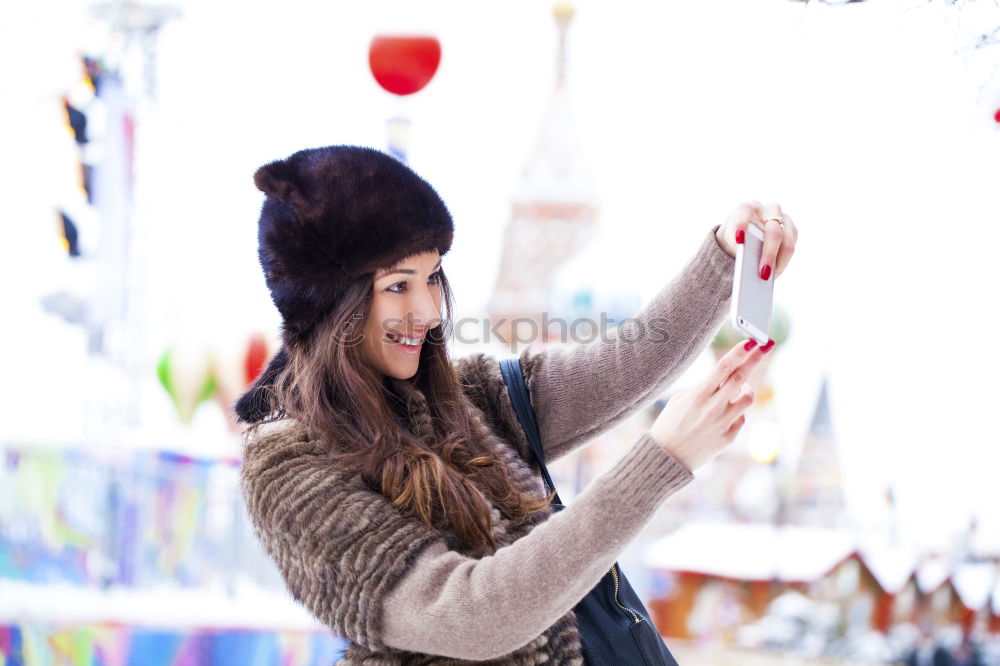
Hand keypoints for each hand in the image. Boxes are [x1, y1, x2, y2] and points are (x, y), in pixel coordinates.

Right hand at [649, 337, 770, 470]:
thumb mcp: (680, 400)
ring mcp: (722, 423)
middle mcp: (712, 408)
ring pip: (747, 399)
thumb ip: (704, 388)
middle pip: (741, 377)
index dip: (740, 352)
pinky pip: (740, 418)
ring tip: (737, 390)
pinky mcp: (728, 438)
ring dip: (746, 390)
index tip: (752, 341)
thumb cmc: (671, 424)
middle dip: (755, 359)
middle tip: (766, 345)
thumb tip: (729, 380)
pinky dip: (735, 413)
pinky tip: (721, 418)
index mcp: (698, 395)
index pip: (723, 367)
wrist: (666, 457)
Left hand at [715, 201, 797, 280]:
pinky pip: (791, 247)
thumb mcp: (728, 238)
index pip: (746, 211)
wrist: (744, 234)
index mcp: (748, 207)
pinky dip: (782, 262)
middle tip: (762, 274)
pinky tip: (774, 274)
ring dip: (779, 262)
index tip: (739, 240)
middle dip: (768, 254)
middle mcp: (769, 209)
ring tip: (769, 279)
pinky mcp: (792, 230)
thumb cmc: (734, 236)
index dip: (742, 225)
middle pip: (773, 231)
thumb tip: (747, 268)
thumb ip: (734, 245)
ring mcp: (784, 219)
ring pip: (787, 241)